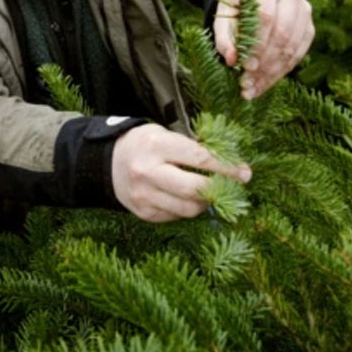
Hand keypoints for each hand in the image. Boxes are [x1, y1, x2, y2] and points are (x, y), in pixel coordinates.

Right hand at [111, 124, 251, 222]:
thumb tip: (227, 163)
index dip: (226, 167)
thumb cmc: (143, 144)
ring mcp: (144, 196)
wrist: (107, 163)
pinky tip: (186, 198)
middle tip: (234, 187)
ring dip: (205, 202)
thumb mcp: (163, 134)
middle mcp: (147, 172)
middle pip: (194, 189)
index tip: (244, 172)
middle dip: (219, 189)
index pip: (199, 158)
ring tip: (209, 192)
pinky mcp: (144, 213)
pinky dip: (187, 209)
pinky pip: (176, 217)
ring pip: (188, 209)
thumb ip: (190, 147)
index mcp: (155, 146)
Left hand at [213, 0, 313, 99]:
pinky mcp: (309, 27)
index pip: (265, 15)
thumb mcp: (225, 14)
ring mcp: (304, 10)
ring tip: (251, 88)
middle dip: (264, 61)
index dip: (256, 43)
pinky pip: (298, 53)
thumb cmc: (238, 5)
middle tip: (246, 81)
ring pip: (291, 46)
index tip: (244, 65)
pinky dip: (280, 72)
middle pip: (282, 32)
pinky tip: (263, 84)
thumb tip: (231, 60)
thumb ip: (225, 36)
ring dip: (271, 71)